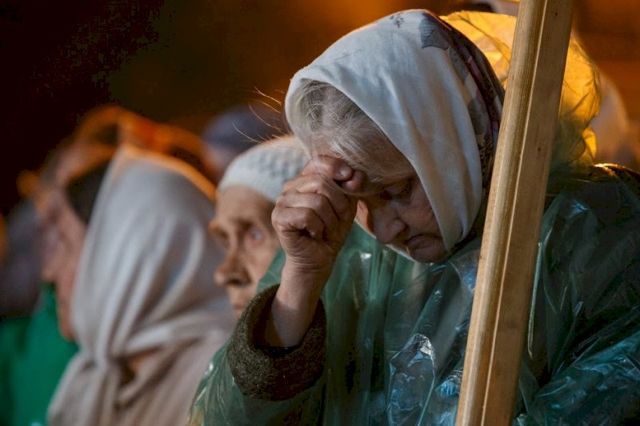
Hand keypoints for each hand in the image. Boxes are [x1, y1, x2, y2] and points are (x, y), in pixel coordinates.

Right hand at [272, 156, 362, 280]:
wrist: (319, 259)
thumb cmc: (331, 231)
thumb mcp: (347, 206)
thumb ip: (351, 188)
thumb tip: (355, 175)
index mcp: (305, 179)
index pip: (319, 162)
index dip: (337, 168)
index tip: (351, 180)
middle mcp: (290, 186)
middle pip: (322, 183)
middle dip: (338, 205)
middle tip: (336, 221)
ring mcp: (282, 201)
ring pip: (317, 201)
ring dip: (329, 221)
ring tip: (325, 230)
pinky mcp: (278, 217)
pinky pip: (307, 215)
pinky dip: (317, 228)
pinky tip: (314, 234)